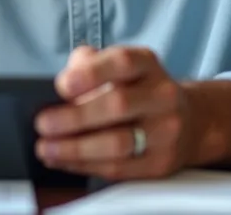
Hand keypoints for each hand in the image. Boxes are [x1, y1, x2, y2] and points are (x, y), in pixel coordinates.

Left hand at [33, 45, 197, 180]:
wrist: (187, 120)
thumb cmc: (137, 89)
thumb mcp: (115, 66)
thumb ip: (88, 65)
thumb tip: (61, 85)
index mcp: (147, 64)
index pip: (122, 62)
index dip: (91, 74)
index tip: (61, 86)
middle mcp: (162, 95)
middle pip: (118, 105)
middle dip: (74, 118)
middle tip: (43, 124)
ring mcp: (166, 131)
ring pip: (118, 143)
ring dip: (75, 148)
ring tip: (47, 148)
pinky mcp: (161, 162)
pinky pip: (119, 168)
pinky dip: (85, 166)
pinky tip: (64, 161)